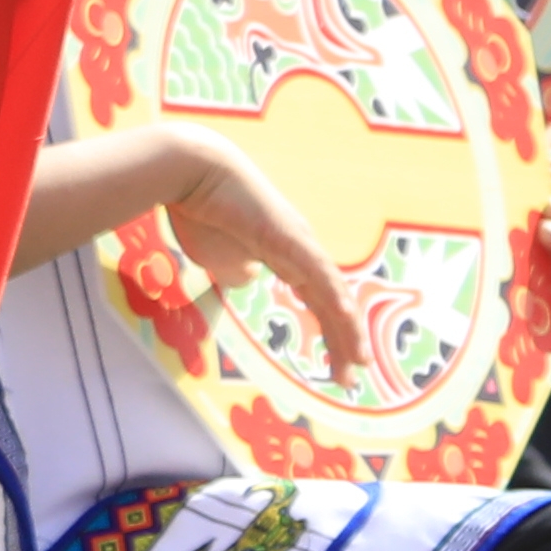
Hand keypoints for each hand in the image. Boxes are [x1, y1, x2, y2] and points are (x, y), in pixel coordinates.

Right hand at [151, 125, 365, 373]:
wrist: (192, 172)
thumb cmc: (203, 212)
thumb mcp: (220, 257)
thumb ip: (238, 271)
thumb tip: (248, 280)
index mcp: (289, 258)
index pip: (320, 303)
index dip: (332, 334)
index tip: (339, 367)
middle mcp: (304, 252)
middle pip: (333, 304)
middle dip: (344, 342)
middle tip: (352, 378)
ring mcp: (300, 242)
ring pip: (332, 293)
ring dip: (346, 329)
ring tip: (358, 361)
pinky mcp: (288, 235)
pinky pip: (317, 271)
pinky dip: (333, 296)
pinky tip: (347, 317)